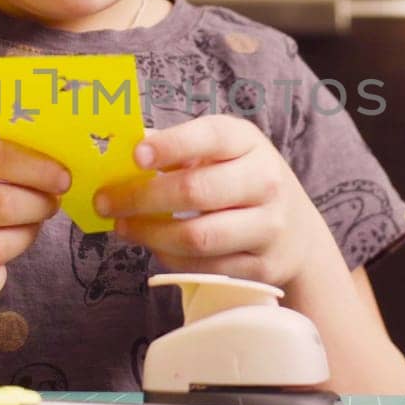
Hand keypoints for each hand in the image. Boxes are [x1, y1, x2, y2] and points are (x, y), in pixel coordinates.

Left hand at [92, 114, 336, 289]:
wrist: (298, 232)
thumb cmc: (242, 181)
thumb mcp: (221, 152)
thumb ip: (177, 147)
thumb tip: (118, 147)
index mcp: (249, 143)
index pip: (211, 137)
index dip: (172, 145)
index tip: (135, 155)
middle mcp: (265, 181)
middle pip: (195, 191)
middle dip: (141, 198)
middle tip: (106, 202)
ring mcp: (268, 226)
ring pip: (197, 237)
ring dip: (150, 234)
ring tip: (123, 226)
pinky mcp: (263, 266)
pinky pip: (206, 267)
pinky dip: (171, 258)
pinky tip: (154, 245)